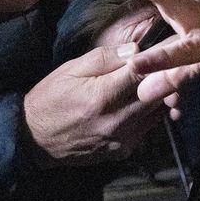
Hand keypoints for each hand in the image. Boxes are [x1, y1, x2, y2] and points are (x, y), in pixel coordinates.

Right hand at [22, 45, 164, 163]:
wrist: (33, 140)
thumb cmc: (51, 98)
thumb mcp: (71, 69)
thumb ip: (105, 58)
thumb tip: (136, 50)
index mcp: (103, 96)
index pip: (146, 74)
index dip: (159, 59)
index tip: (166, 49)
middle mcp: (118, 121)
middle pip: (160, 94)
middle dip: (165, 76)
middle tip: (165, 63)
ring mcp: (123, 139)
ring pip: (159, 112)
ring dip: (160, 95)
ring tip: (154, 81)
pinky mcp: (123, 151)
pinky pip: (148, 127)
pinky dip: (149, 113)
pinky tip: (138, 103)